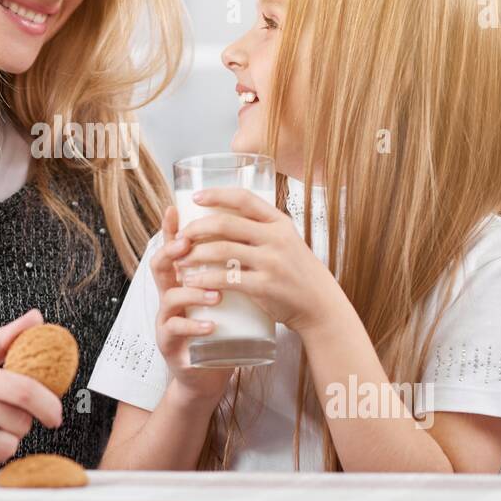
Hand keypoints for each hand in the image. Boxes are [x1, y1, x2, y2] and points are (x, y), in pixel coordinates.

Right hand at [148, 205, 234, 401]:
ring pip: (170, 297)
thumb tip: (254, 238)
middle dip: (171, 253)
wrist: (209, 372)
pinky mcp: (170, 343)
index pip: (174, 248)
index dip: (172, 229)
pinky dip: (194, 325)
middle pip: (159, 266)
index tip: (175, 208)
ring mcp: (167, 319)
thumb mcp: (225, 297)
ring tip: (215, 294)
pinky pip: (176, 329)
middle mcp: (170, 295)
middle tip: (188, 246)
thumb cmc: (220, 330)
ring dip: (193, 292)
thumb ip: (230, 271)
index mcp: (183, 280)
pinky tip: (211, 325)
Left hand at [174, 187, 347, 335]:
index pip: (244, 198)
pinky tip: (191, 282)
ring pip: (221, 250)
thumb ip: (262, 230)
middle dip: (196, 229)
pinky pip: (226, 279)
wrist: (320, 305)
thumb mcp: (288, 242)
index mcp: (280, 222)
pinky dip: (204, 280)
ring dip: (194, 255)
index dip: (216, 195)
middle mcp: (276, 238)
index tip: (195, 197)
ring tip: (180, 260)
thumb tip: (224, 220)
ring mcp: (271, 262)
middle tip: (180, 237)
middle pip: (225, 224)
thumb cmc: (298, 273)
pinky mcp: (264, 286)